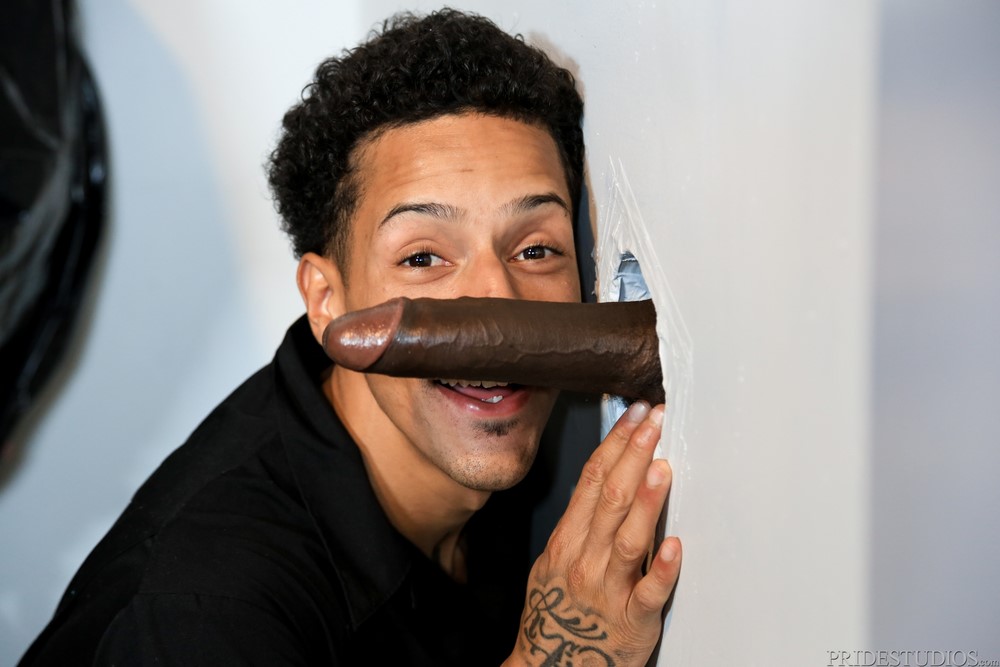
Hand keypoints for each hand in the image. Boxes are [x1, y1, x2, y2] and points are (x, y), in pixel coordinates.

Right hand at [506, 402, 680, 666]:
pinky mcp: (633, 620)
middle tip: (655, 421)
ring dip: (646, 500)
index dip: (615, 444)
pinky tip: (674, 545)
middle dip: (633, 454)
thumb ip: (579, 525)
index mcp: (567, 541)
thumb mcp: (553, 562)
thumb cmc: (556, 613)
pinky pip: (649, 592)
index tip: (635, 415)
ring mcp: (608, 589)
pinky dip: (661, 568)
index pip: (592, 481)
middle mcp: (584, 559)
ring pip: (627, 538)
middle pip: (610, 498)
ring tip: (662, 466)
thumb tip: (602, 480)